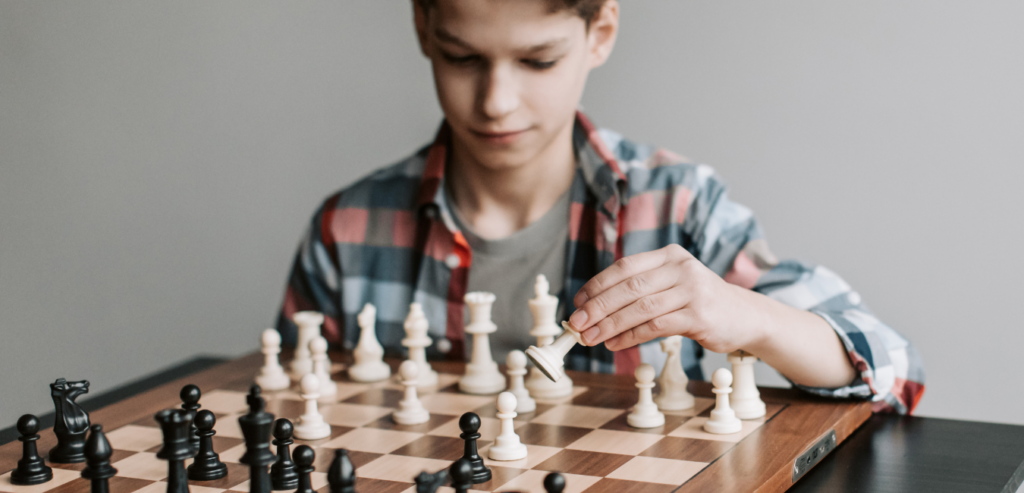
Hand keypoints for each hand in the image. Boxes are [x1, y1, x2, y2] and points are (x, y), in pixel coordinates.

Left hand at [569, 244, 764, 351]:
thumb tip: (594, 309)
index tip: (577, 302)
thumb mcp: (673, 285)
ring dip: (610, 325)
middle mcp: (681, 268)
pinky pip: (656, 326)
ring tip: (590, 338)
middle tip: (576, 324)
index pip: (625, 267)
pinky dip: (631, 337)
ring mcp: (692, 291)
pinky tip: (615, 344)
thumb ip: (641, 290)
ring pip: (640, 308)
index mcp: (669, 256)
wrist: (745, 316)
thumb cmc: (700, 302)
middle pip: (629, 287)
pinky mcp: (699, 316)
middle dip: (598, 307)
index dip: (597, 285)